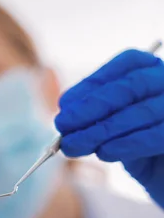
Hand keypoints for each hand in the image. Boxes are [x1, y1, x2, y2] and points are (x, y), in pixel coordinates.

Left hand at [55, 49, 163, 206]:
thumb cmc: (145, 152)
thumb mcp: (117, 129)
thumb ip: (96, 117)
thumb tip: (65, 114)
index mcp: (159, 72)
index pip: (127, 64)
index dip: (92, 83)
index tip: (64, 105)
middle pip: (132, 86)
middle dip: (92, 106)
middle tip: (63, 125)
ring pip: (142, 111)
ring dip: (101, 130)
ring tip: (73, 145)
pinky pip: (158, 134)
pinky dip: (126, 143)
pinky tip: (104, 153)